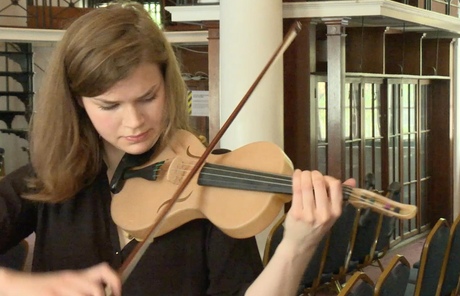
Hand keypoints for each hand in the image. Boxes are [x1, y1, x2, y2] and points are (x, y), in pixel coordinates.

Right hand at [0, 263, 120, 295]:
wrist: (17, 285)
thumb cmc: (44, 287)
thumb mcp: (65, 283)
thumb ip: (82, 286)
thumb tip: (102, 291)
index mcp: (77, 275)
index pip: (103, 270)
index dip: (115, 281)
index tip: (118, 293)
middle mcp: (70, 279)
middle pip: (96, 289)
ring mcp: (59, 288)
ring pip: (83, 294)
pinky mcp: (48, 295)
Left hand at [283, 169, 354, 251]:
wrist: (301, 244)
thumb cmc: (317, 226)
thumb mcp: (331, 214)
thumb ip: (339, 196)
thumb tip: (352, 180)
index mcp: (335, 212)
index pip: (336, 186)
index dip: (328, 178)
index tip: (322, 179)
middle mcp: (324, 213)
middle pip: (319, 183)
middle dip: (314, 174)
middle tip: (310, 174)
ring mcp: (309, 213)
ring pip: (306, 185)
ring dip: (304, 175)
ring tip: (302, 173)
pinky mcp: (296, 213)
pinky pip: (296, 190)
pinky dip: (296, 179)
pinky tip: (296, 175)